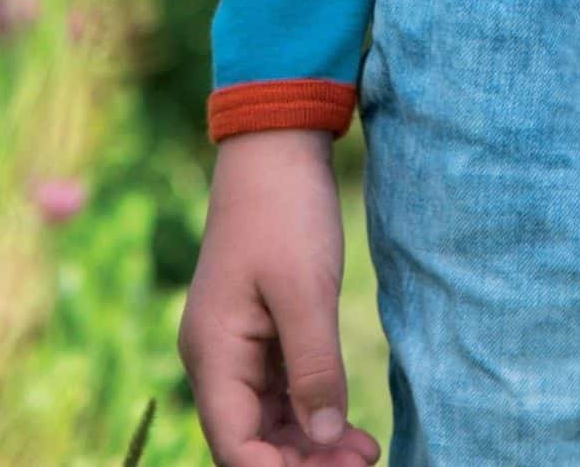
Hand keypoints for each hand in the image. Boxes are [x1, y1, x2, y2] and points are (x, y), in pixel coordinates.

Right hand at [178, 129, 380, 466]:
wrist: (277, 144)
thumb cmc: (285, 210)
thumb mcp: (306, 290)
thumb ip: (314, 368)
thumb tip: (325, 438)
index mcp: (213, 353)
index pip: (236, 446)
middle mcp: (216, 358)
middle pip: (251, 440)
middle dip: (303, 461)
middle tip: (364, 462)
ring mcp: (236, 345)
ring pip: (267, 420)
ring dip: (311, 443)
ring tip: (366, 451)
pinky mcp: (259, 330)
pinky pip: (279, 391)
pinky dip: (310, 410)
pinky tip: (348, 423)